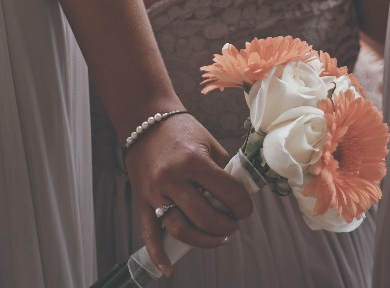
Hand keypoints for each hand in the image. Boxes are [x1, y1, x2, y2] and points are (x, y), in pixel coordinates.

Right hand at [125, 113, 253, 273]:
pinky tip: (168, 269)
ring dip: (204, 240)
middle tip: (235, 223)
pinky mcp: (142, 200)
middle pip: (205, 216)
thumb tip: (239, 194)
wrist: (144, 120)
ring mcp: (155, 191)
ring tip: (220, 237)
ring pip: (181, 228)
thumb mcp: (208, 142)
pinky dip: (158, 253)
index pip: (226, 192)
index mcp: (192, 160)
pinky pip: (149, 232)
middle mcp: (172, 178)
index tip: (246, 209)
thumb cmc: (181, 129)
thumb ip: (223, 169)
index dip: (242, 205)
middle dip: (227, 224)